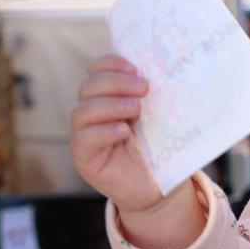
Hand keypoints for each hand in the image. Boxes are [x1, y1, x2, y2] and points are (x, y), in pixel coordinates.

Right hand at [70, 54, 163, 213]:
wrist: (159, 185)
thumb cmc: (161, 147)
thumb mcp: (160, 115)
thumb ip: (155, 95)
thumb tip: (167, 69)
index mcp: (109, 96)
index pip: (96, 70)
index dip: (110, 63)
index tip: (135, 67)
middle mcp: (93, 113)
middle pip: (88, 87)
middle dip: (116, 83)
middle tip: (144, 88)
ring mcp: (86, 135)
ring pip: (81, 112)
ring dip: (110, 105)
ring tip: (136, 110)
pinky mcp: (85, 158)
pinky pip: (82, 140)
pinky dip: (103, 132)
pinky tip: (123, 131)